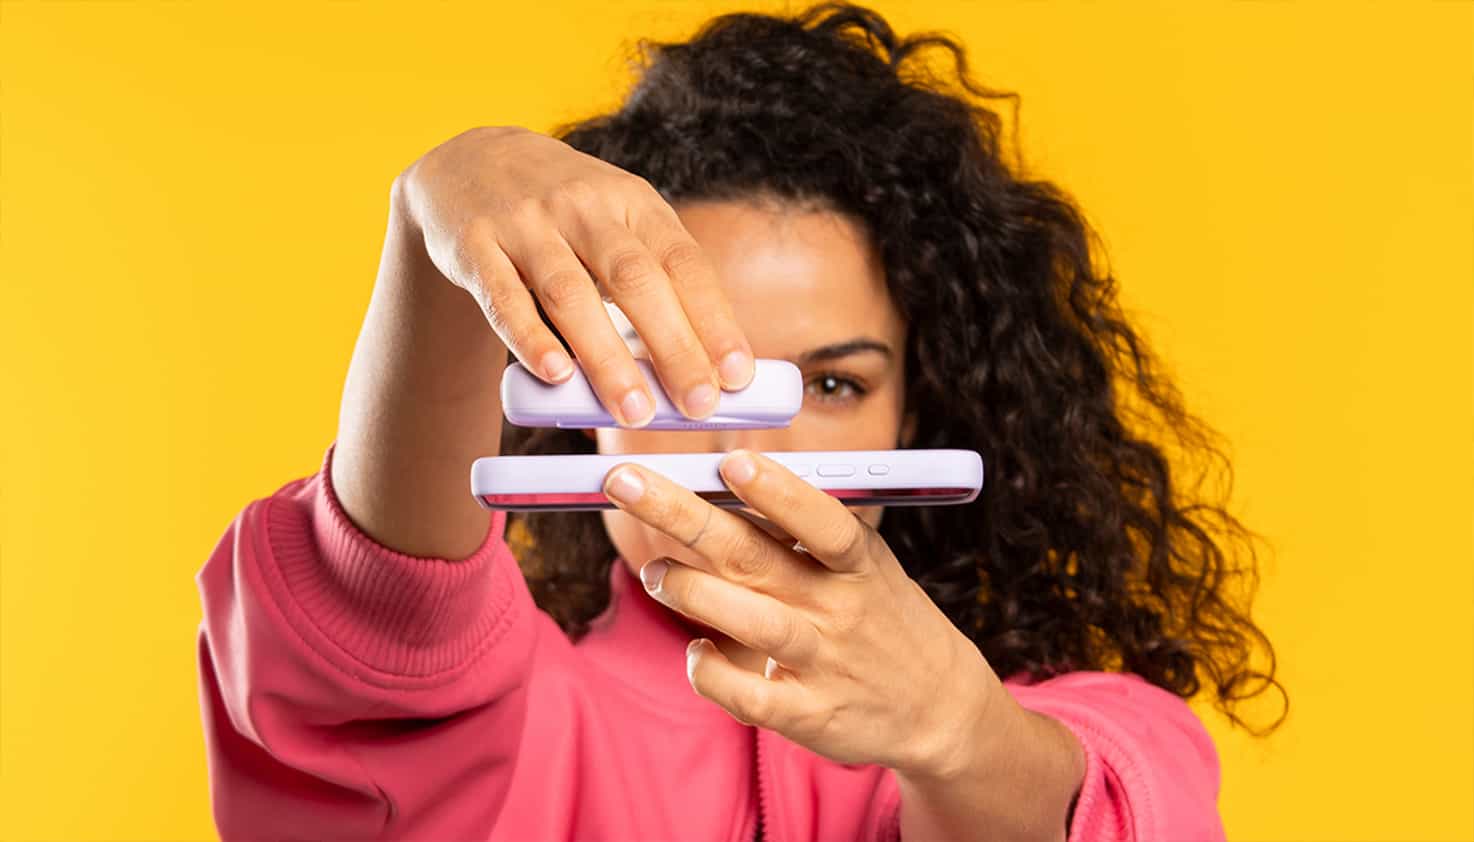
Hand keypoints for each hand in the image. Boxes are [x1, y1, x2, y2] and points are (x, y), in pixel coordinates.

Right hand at [395, 126, 753, 423]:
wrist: (470, 158)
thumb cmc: (565, 212)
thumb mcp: (617, 220)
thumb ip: (656, 280)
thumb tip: (706, 366)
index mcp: (633, 201)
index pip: (684, 262)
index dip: (713, 319)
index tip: (738, 375)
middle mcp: (584, 206)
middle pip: (636, 281)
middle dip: (673, 347)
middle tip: (699, 406)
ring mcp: (526, 223)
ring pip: (571, 294)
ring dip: (607, 358)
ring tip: (635, 412)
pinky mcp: (475, 245)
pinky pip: (505, 297)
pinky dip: (531, 339)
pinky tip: (556, 376)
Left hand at [600, 450, 1007, 778]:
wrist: (937, 706)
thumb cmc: (878, 614)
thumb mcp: (862, 564)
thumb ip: (801, 532)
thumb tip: (722, 480)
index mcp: (858, 563)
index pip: (821, 521)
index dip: (778, 492)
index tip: (731, 463)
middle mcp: (840, 608)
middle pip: (756, 557)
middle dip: (684, 516)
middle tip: (625, 483)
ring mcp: (823, 663)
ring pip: (748, 622)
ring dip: (689, 591)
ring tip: (653, 572)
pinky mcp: (807, 714)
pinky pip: (747, 695)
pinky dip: (710, 672)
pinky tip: (695, 651)